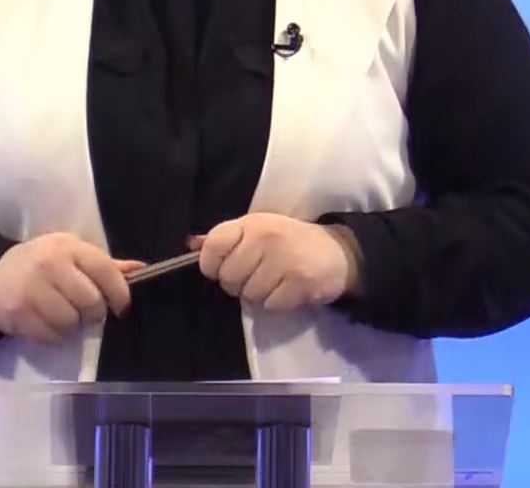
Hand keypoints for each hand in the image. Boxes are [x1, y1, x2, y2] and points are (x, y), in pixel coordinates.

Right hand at [0, 233, 142, 342]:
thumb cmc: (41, 263)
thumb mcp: (71, 254)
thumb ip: (105, 264)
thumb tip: (142, 268)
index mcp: (69, 247)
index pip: (105, 270)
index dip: (120, 293)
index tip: (121, 307)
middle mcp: (50, 264)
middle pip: (91, 301)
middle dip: (94, 314)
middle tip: (87, 313)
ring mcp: (32, 289)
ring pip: (71, 322)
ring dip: (72, 327)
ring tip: (64, 317)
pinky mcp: (18, 313)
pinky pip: (51, 336)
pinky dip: (54, 336)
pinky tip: (47, 323)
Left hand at [191, 214, 356, 313]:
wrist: (338, 253)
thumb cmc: (291, 241)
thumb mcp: (258, 231)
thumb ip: (226, 238)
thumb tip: (191, 244)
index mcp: (251, 223)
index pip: (214, 245)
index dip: (211, 264)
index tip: (221, 268)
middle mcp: (266, 238)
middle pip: (228, 277)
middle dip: (237, 284)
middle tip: (255, 277)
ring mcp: (284, 260)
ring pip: (248, 295)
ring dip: (258, 296)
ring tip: (273, 284)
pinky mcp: (300, 283)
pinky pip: (270, 306)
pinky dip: (275, 305)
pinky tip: (286, 292)